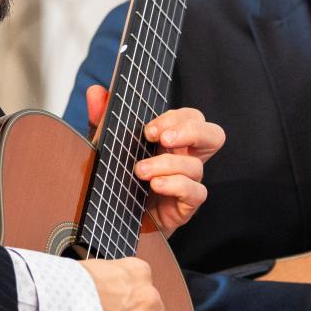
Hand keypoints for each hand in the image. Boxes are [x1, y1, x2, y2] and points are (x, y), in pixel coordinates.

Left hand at [85, 85, 225, 234]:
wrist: (114, 218)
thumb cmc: (118, 179)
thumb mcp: (106, 146)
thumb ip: (102, 119)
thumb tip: (96, 91)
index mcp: (173, 140)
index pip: (191, 117)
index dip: (176, 118)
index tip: (149, 128)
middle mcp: (186, 158)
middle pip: (214, 134)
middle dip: (191, 131)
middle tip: (162, 138)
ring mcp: (188, 182)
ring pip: (196, 166)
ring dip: (167, 164)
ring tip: (141, 171)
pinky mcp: (186, 205)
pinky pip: (196, 192)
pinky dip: (175, 185)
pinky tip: (155, 185)